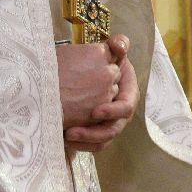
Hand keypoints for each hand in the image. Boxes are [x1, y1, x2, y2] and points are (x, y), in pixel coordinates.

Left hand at [55, 35, 138, 152]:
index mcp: (128, 95)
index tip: (95, 111)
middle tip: (72, 131)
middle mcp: (120, 114)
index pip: (126, 107)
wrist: (81, 75)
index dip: (113, 111)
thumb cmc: (97, 63)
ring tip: (66, 137)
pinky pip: (92, 145)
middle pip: (113, 129)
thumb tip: (120, 46)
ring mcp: (109, 125)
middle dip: (94, 132)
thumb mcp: (107, 52)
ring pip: (102, 141)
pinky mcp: (96, 133)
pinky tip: (63, 140)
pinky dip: (80, 145)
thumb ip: (117, 45)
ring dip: (85, 141)